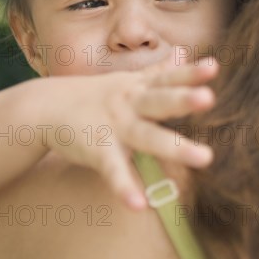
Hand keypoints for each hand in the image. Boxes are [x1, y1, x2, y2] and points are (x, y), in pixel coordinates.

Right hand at [39, 56, 217, 209]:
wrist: (44, 107)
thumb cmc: (98, 95)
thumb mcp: (129, 80)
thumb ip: (159, 71)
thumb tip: (184, 52)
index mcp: (140, 87)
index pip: (168, 78)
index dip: (190, 72)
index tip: (213, 66)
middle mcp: (130, 104)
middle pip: (160, 100)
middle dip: (183, 99)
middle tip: (208, 97)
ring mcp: (114, 127)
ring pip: (146, 136)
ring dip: (175, 146)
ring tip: (205, 158)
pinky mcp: (97, 151)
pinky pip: (113, 171)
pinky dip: (125, 187)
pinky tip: (139, 205)